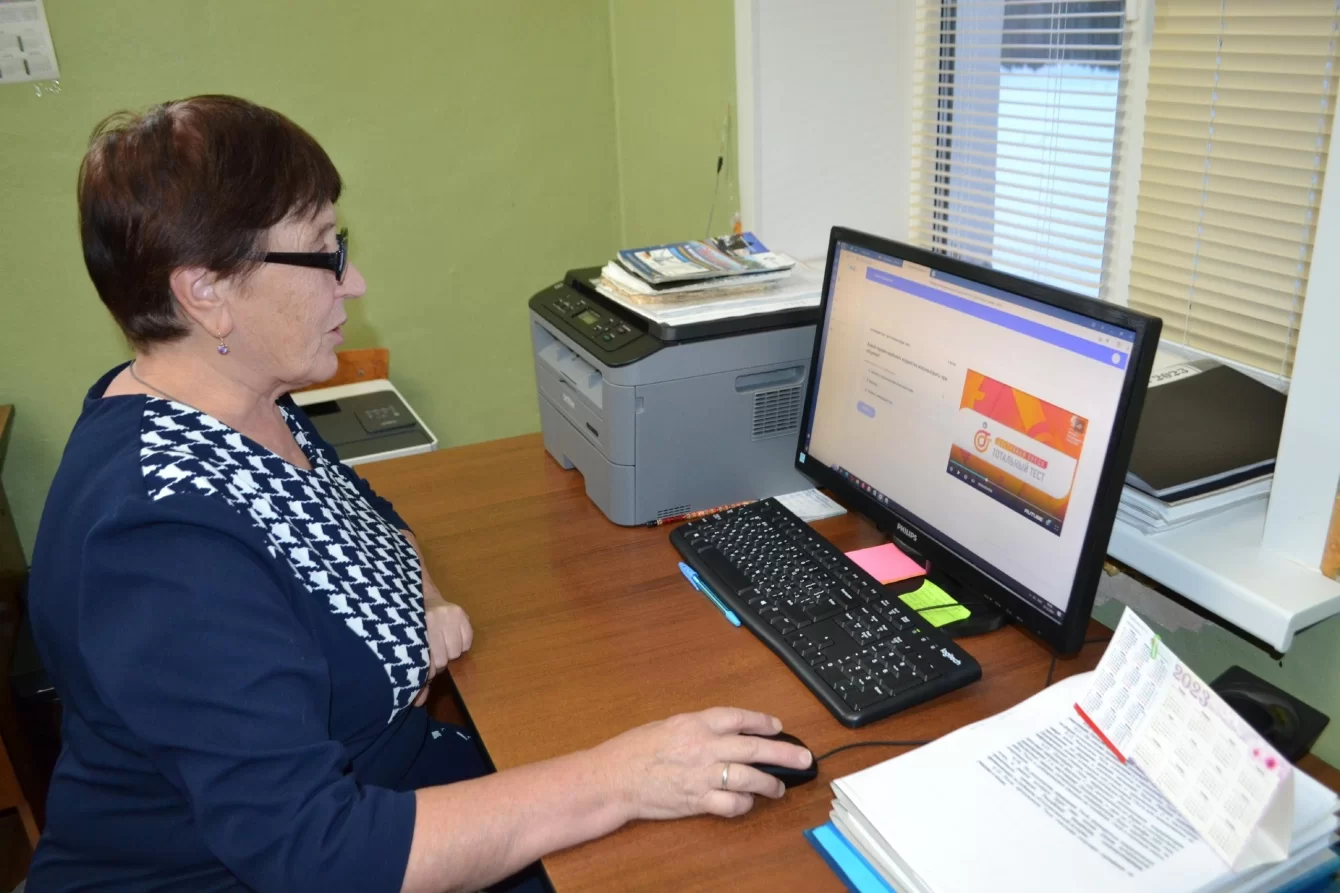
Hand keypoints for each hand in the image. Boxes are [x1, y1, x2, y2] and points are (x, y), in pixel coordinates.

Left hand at [414, 576, 473, 705]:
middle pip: (442, 661)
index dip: (426, 673)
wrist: (415, 597)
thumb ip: (414, 677)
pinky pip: (467, 642)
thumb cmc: (409, 629)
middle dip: (437, 663)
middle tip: (432, 656)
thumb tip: (419, 702)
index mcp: (414, 630)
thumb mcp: (406, 651)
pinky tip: (451, 637)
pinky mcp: (461, 613)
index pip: (426, 665)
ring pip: (455, 652)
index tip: (423, 669)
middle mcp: (432, 620)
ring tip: (441, 645)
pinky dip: (461, 644)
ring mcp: (448, 615)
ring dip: (449, 653)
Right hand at [595, 708, 812, 819]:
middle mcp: (703, 747)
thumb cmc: (634, 750)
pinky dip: (744, 805)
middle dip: (784, 753)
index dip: (762, 721)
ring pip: (749, 778)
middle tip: (804, 759)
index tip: (777, 725)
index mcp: (695, 723)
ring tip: (779, 787)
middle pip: (754, 748)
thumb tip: (725, 732)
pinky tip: (746, 803)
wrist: (614, 777)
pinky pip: (731, 804)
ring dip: (770, 784)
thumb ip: (697, 728)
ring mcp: (702, 775)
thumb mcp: (668, 725)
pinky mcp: (697, 800)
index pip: (739, 717)